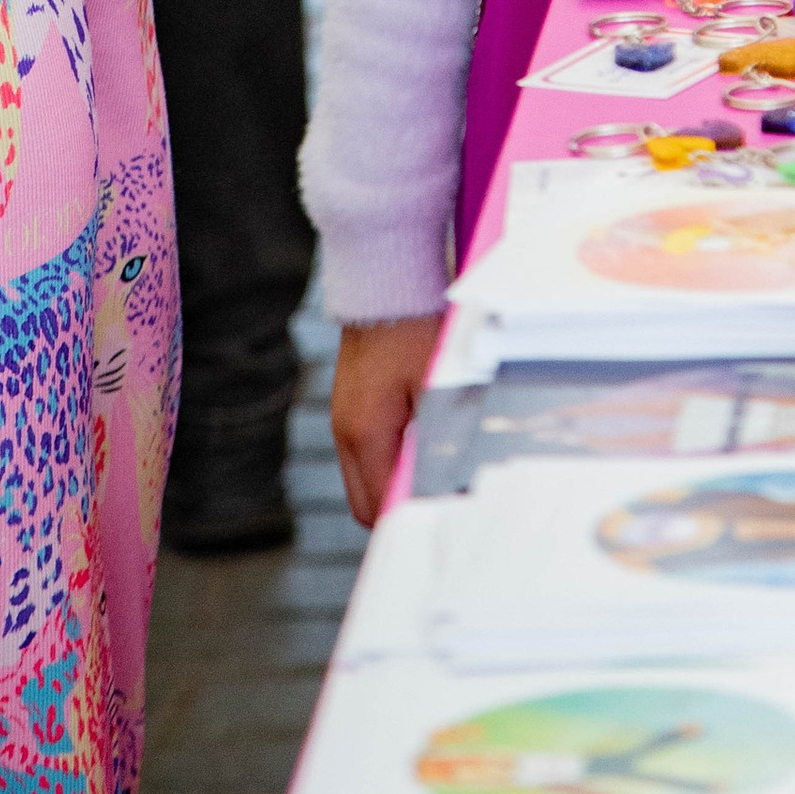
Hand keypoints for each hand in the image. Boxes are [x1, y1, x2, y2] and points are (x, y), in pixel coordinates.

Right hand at [331, 313, 443, 528]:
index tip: (442, 519)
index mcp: (363, 433)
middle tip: (442, 496)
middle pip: (365, 500)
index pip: (376, 509)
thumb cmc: (414, 324)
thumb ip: (438, 442)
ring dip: (397, 478)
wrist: (387, 274)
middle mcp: (345, 429)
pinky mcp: (354, 399)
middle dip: (399, 505)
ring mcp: (345, 414)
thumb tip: (449, 486)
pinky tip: (422, 434)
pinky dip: (392, 453)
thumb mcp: (436, 387)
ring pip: (366, 474)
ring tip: (437, 464)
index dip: (408, 519)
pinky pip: (368, 447)